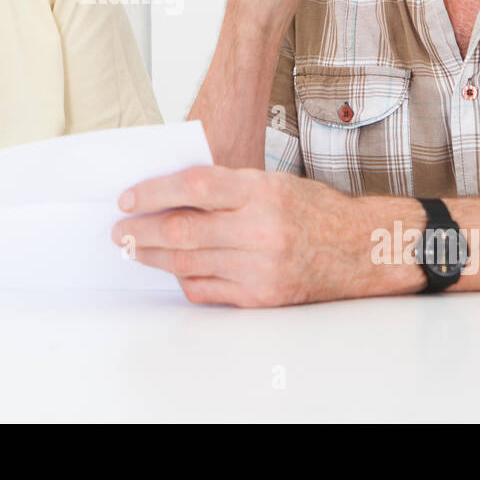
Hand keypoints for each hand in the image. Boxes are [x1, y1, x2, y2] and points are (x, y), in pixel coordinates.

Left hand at [110, 165, 364, 305]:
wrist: (360, 248)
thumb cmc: (313, 209)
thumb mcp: (271, 181)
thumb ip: (224, 187)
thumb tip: (167, 195)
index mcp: (261, 192)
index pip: (193, 186)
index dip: (152, 193)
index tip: (127, 199)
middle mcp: (260, 230)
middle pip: (183, 230)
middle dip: (141, 231)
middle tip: (119, 231)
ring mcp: (260, 268)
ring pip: (188, 263)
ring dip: (154, 257)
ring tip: (135, 250)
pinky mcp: (261, 297)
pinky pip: (206, 290)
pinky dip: (183, 279)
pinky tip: (174, 269)